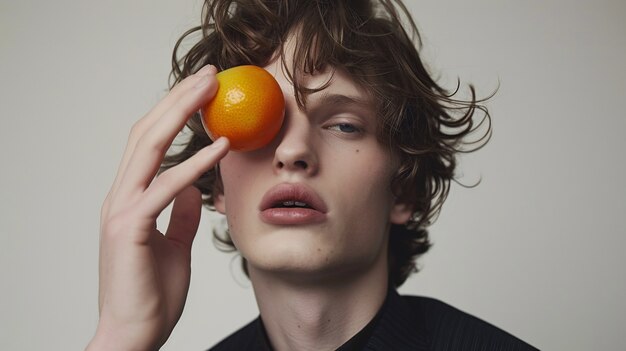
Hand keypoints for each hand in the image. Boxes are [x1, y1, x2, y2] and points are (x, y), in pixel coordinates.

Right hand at [87, 65, 228, 349]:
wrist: (133, 333)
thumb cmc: (151, 292)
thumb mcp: (174, 244)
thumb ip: (180, 214)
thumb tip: (194, 189)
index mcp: (130, 198)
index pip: (149, 142)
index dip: (173, 112)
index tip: (203, 92)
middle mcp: (121, 196)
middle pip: (147, 133)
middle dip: (178, 99)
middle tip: (209, 75)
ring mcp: (122, 210)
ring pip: (149, 148)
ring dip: (181, 114)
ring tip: (211, 91)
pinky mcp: (130, 229)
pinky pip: (166, 188)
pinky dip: (194, 164)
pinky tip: (220, 147)